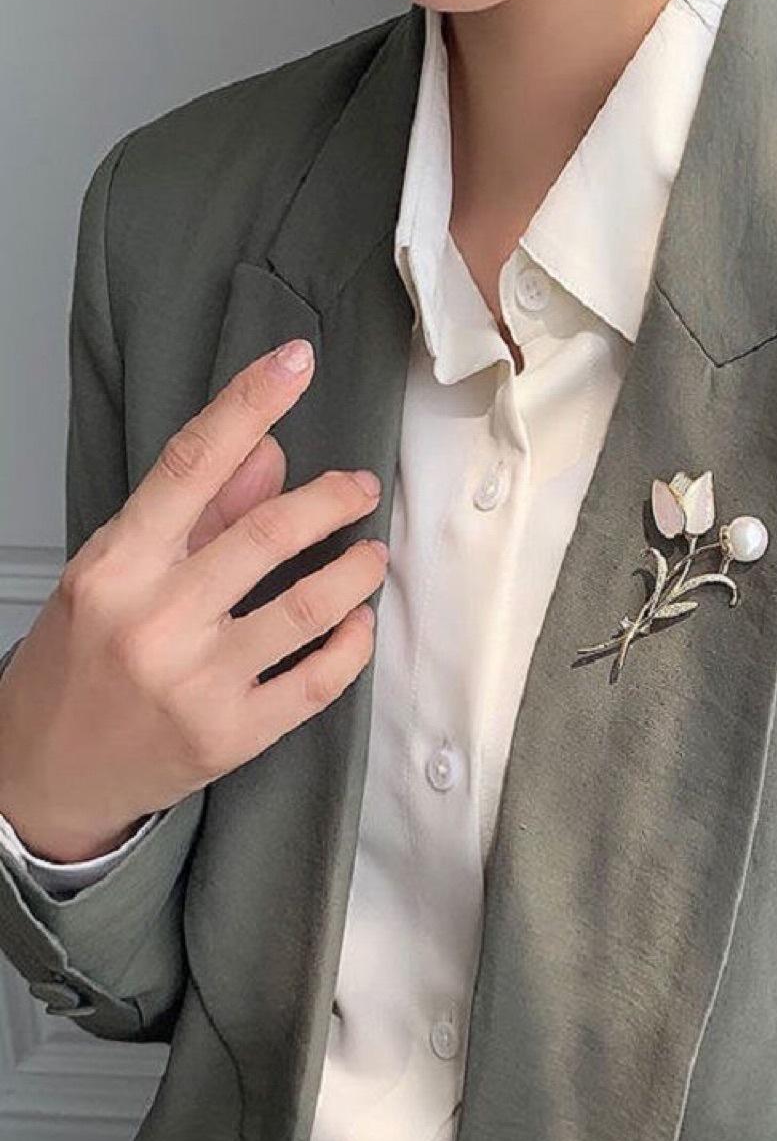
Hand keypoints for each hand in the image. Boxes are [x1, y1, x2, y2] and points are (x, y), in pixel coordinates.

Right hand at [0, 338, 388, 862]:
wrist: (41, 778)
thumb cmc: (78, 665)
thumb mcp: (114, 575)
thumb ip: (197, 514)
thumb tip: (271, 451)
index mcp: (116, 563)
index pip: (193, 462)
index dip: (250, 402)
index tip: (296, 361)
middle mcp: (154, 617)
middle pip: (270, 531)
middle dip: (336, 498)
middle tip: (361, 488)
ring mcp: (195, 682)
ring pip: (309, 605)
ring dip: (358, 569)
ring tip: (372, 554)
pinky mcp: (232, 736)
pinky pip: (319, 680)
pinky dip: (354, 644)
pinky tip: (359, 623)